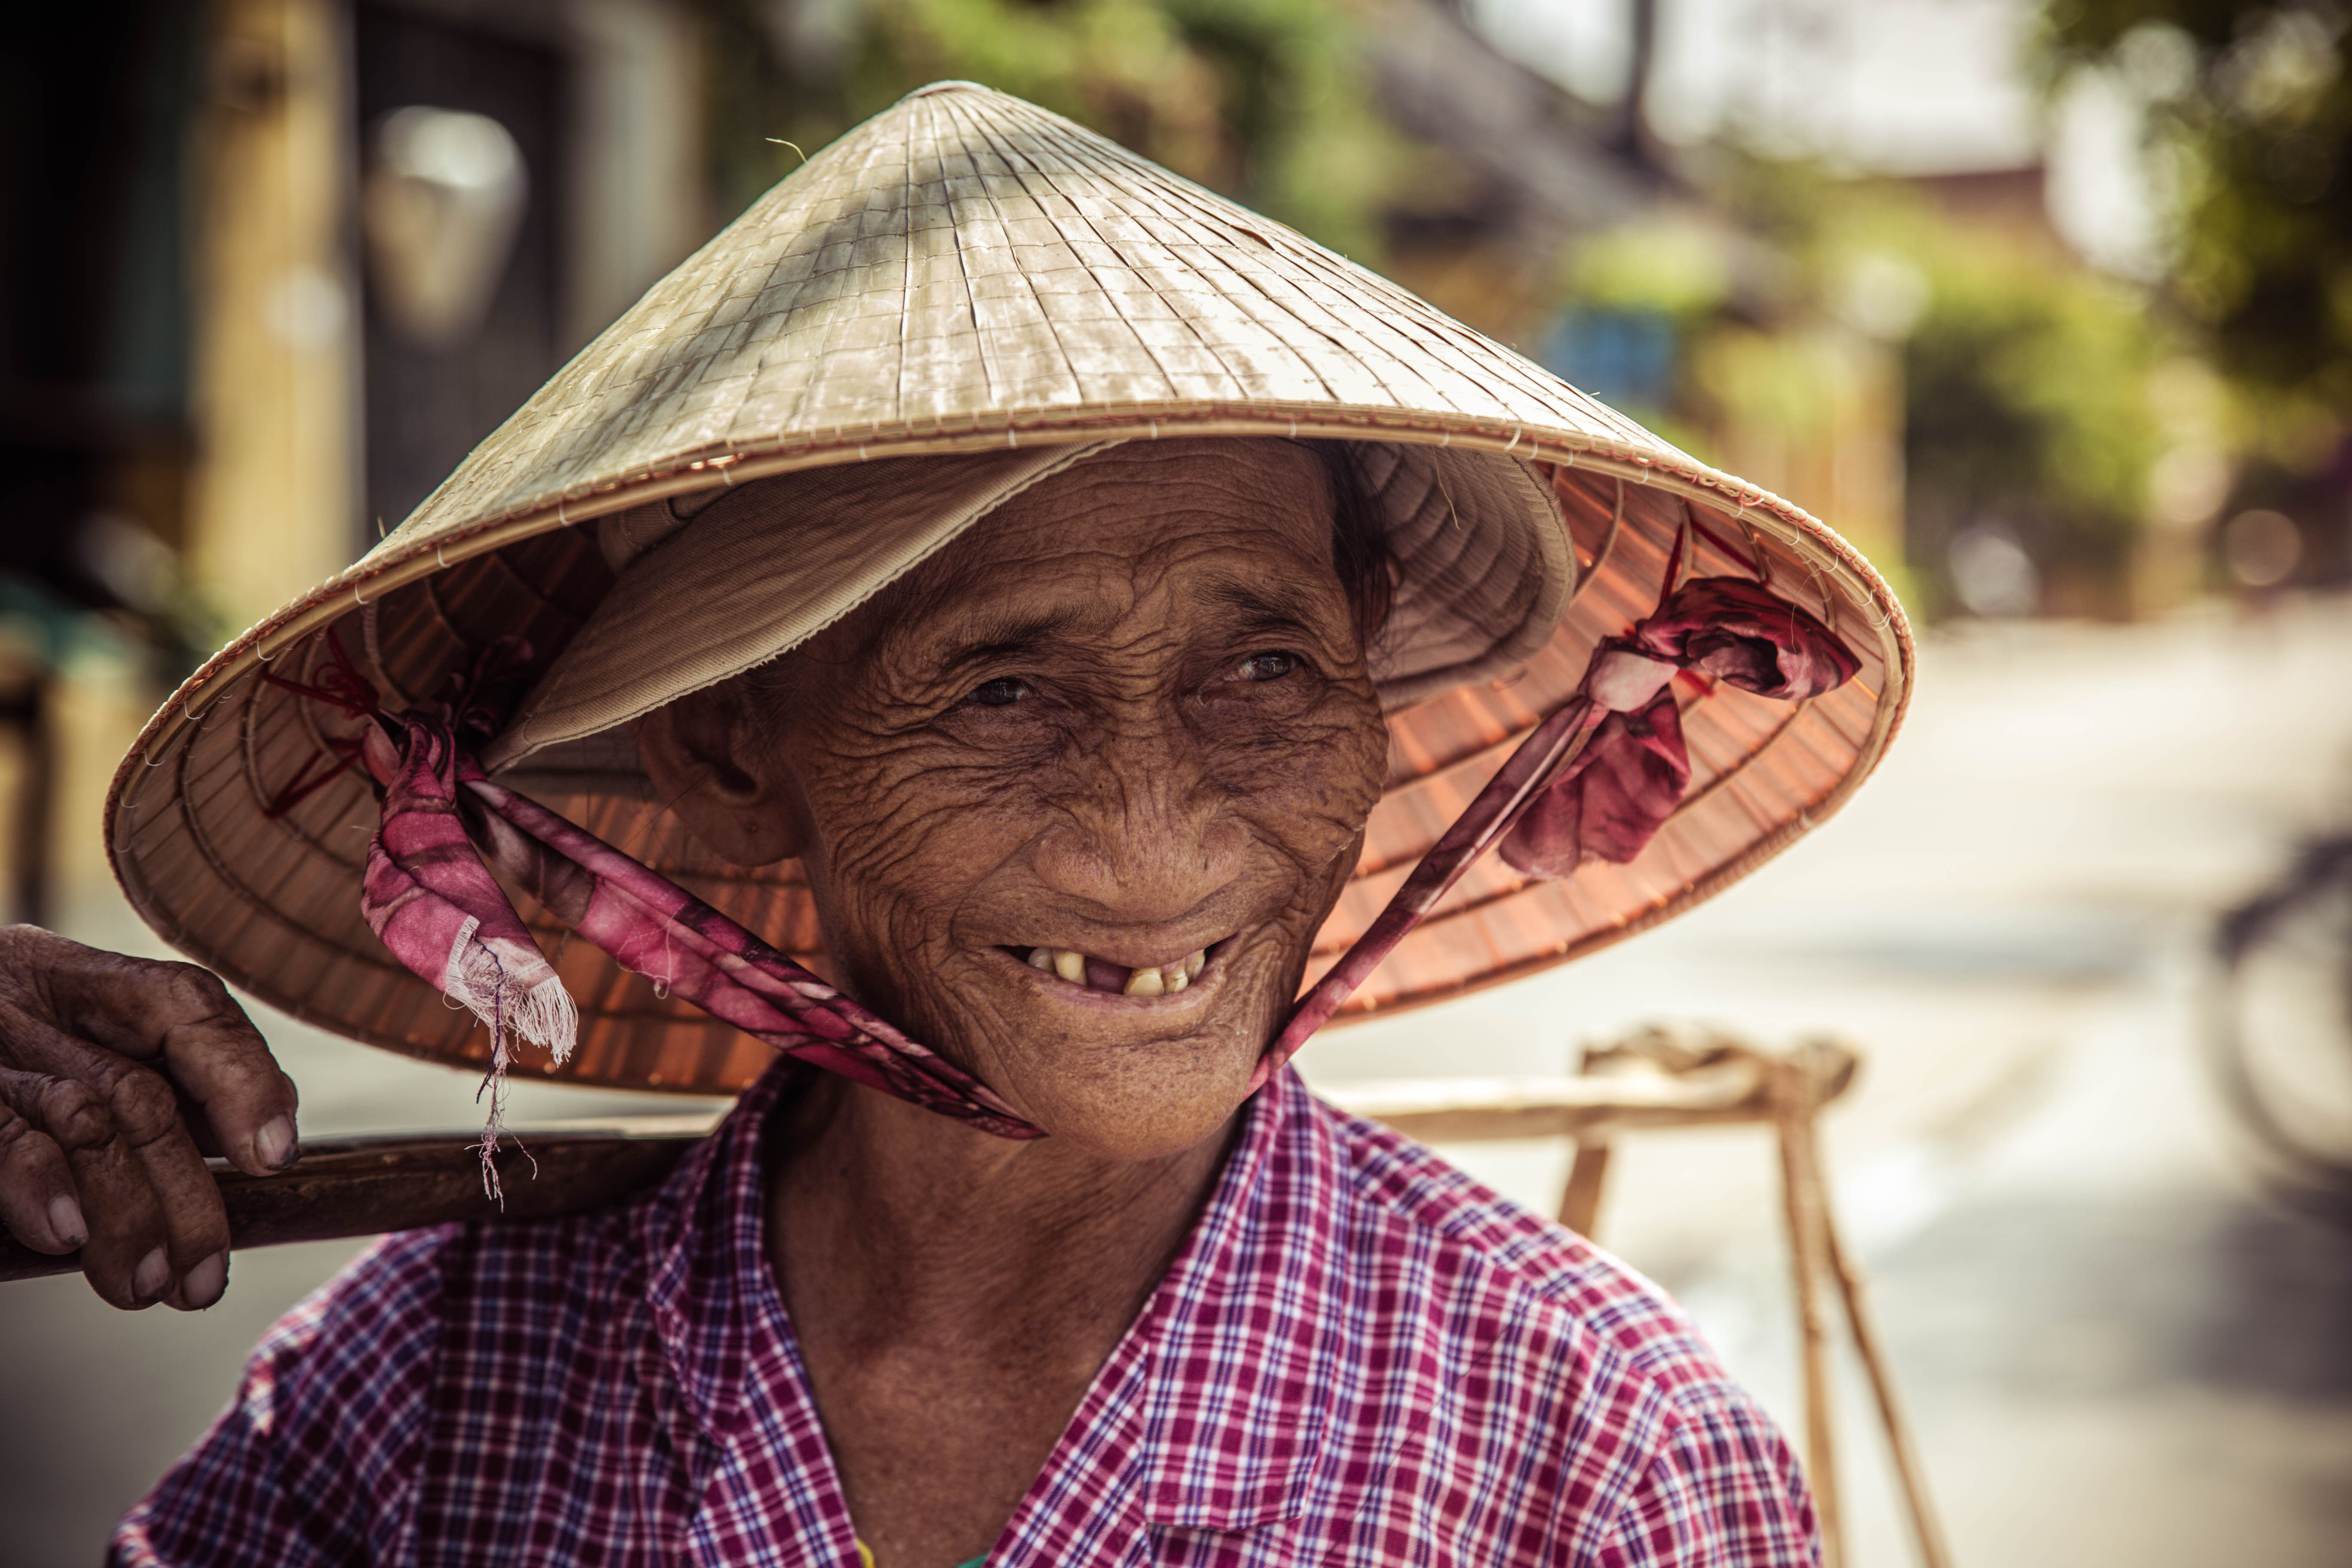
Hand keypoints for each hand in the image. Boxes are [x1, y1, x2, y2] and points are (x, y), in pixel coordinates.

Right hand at [0, 926, 296, 1308]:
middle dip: (185, 1196)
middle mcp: (18, 995)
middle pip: (140, 1091)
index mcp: (64, 979)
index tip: (276, 1156)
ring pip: (81, 1118)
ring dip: (127, 1212)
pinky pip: (1, 1132)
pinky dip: (36, 1181)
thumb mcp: (51, 1058)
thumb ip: (130, 1093)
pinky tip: (65, 1235)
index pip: (184, 1005)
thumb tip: (252, 1154)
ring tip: (145, 1286)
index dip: (241, 1076)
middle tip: (201, 1282)